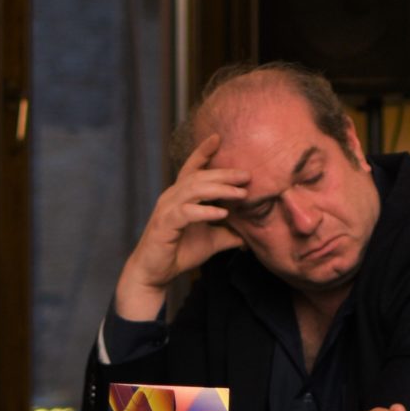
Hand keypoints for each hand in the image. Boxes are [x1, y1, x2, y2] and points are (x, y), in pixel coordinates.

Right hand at [112, 133, 248, 319]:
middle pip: (199, 177)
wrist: (156, 273)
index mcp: (181, 196)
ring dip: (219, 190)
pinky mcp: (164, 225)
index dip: (203, 152)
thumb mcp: (212, 240)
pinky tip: (221, 213)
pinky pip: (186, 213)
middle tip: (247, 174)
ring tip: (241, 194)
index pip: (192, 168)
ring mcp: (166, 210)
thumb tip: (253, 232)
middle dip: (224, 174)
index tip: (218, 137)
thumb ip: (230, 232)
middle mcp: (172, 197)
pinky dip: (205, 211)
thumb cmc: (181, 251)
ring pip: (193, 190)